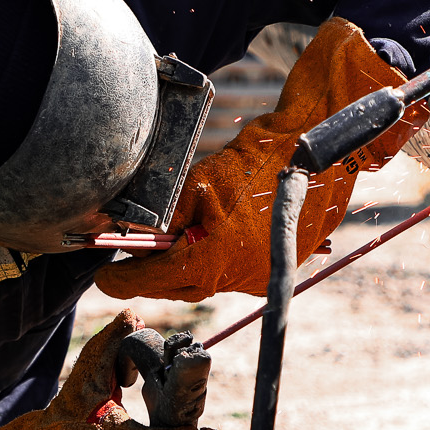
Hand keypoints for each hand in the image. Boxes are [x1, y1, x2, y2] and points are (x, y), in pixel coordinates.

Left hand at [96, 19, 417, 301]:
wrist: (322, 144)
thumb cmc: (265, 154)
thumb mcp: (206, 177)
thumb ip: (173, 210)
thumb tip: (139, 233)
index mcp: (221, 253)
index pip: (160, 276)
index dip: (128, 277)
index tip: (106, 276)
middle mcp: (243, 272)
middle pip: (181, 286)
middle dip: (152, 276)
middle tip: (126, 264)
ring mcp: (262, 271)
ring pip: (207, 281)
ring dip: (180, 269)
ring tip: (160, 251)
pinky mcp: (278, 263)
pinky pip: (232, 271)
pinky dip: (209, 261)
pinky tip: (200, 243)